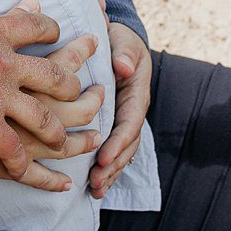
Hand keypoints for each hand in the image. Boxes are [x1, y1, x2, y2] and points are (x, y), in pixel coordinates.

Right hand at [0, 0, 99, 183]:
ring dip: (57, 131)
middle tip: (82, 92)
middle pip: (52, 73)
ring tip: (64, 141)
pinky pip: (15, 150)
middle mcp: (0, 64)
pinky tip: (28, 171)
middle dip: (70, 84)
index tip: (60, 33)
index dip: (48, 28)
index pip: (30, 26)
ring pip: (43, 116)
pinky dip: (24, 164)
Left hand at [89, 21, 150, 198]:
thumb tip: (124, 67)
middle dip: (113, 165)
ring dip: (110, 173)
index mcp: (136, 93)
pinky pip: (114, 150)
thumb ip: (125, 53)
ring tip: (95, 190)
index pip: (130, 122)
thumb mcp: (124, 41)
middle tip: (95, 182)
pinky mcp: (114, 125)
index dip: (117, 142)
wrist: (118, 41)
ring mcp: (125, 120)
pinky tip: (95, 187)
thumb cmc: (119, 41)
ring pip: (122, 152)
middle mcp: (133, 111)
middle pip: (127, 144)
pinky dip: (107, 169)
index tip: (103, 159)